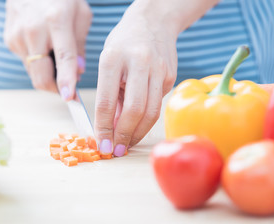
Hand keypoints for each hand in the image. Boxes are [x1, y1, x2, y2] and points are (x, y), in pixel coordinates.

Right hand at [4, 0, 91, 99]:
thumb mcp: (81, 14)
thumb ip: (80, 46)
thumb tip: (77, 73)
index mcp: (57, 20)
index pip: (63, 57)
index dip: (66, 79)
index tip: (69, 97)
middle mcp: (34, 29)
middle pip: (41, 75)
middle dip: (55, 89)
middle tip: (66, 89)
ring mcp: (18, 35)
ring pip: (33, 73)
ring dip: (47, 74)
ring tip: (55, 59)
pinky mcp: (9, 40)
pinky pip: (26, 63)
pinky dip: (37, 63)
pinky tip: (42, 47)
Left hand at [94, 2, 177, 155]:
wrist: (153, 22)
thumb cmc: (123, 44)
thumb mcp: (107, 64)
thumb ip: (110, 96)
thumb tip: (112, 129)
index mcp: (113, 58)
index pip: (106, 101)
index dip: (104, 128)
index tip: (102, 144)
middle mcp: (138, 63)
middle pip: (134, 110)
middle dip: (124, 135)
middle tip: (116, 150)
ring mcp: (158, 69)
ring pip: (151, 112)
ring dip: (138, 133)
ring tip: (127, 143)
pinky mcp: (170, 76)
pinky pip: (158, 104)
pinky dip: (146, 118)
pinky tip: (138, 122)